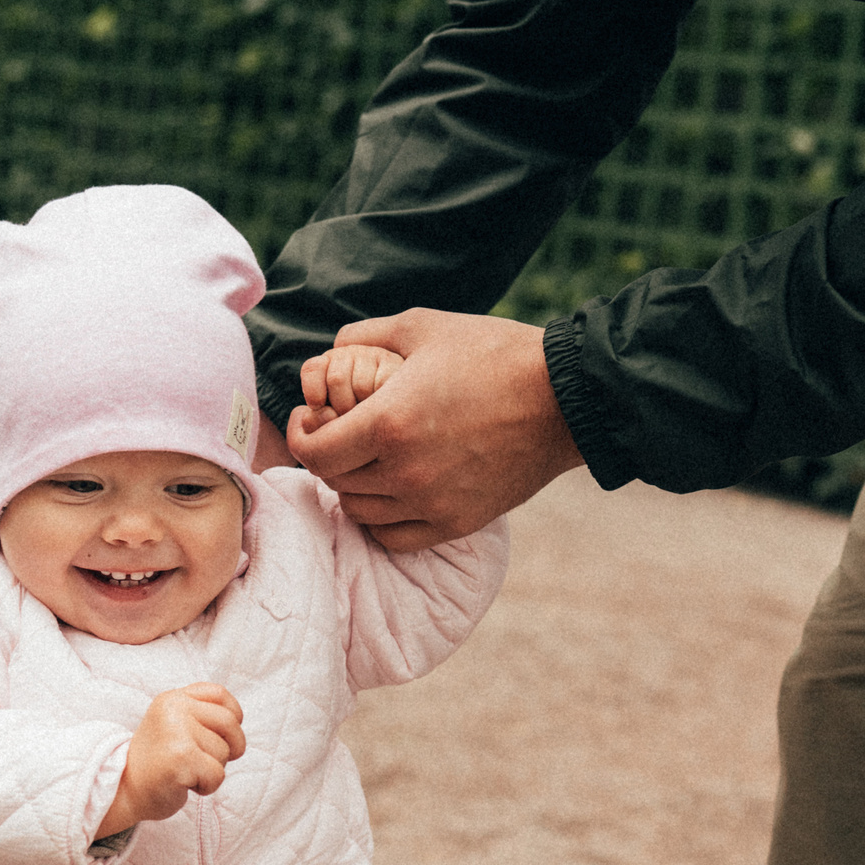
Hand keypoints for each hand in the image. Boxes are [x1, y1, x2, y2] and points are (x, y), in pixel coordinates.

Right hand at [98, 683, 244, 837]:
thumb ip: (198, 714)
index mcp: (172, 698)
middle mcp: (174, 708)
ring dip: (212, 769)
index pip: (219, 694)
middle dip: (231, 747)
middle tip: (209, 761)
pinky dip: (207, 786)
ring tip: (186, 771)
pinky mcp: (181, 757)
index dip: (233, 715)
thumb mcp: (172, 725)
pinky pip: (217, 774)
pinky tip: (185, 783)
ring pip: (224, 752)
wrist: (122, 790)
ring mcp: (176, 731)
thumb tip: (236, 719)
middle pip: (230, 723)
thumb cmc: (156, 762)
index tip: (223, 735)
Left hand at [285, 308, 582, 550]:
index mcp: (388, 422)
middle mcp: (405, 471)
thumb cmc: (493, 354)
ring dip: (353, 487)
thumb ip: (365, 336)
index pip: (313, 452)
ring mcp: (431, 503)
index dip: (300, 435)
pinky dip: (383, 519)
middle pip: (335, 482)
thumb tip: (331, 349)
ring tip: (365, 461)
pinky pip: (396, 537)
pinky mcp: (457, 522)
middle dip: (326, 456)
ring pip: (361, 512)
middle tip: (337, 434)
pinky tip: (391, 493)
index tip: (308, 419)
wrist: (564, 398)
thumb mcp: (422, 327)